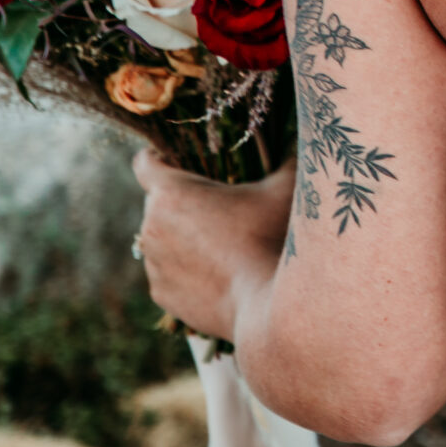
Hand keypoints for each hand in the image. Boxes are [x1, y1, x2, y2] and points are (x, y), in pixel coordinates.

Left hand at [132, 149, 293, 338]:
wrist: (268, 306)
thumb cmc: (274, 238)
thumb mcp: (286, 187)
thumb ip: (287, 157)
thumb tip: (300, 140)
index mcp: (170, 193)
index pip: (145, 163)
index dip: (162, 157)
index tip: (183, 161)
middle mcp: (150, 226)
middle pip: (157, 202)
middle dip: (183, 201)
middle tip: (220, 206)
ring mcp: (153, 263)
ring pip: (162, 238)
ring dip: (183, 236)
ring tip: (222, 244)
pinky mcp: (160, 293)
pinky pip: (168, 270)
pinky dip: (186, 268)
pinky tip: (218, 271)